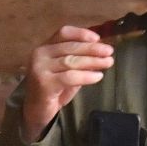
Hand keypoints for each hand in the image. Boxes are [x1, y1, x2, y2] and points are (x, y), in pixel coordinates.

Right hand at [21, 25, 113, 139]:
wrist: (37, 112)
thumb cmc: (54, 90)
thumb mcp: (68, 72)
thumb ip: (80, 62)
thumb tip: (101, 54)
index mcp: (45, 47)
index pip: (63, 33)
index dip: (81, 33)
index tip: (98, 38)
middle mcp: (39, 54)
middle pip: (70, 47)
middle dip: (92, 49)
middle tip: (110, 52)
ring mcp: (40, 68)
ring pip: (71, 61)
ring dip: (92, 61)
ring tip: (108, 63)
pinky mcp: (44, 83)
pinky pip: (70, 77)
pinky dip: (86, 76)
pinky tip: (98, 77)